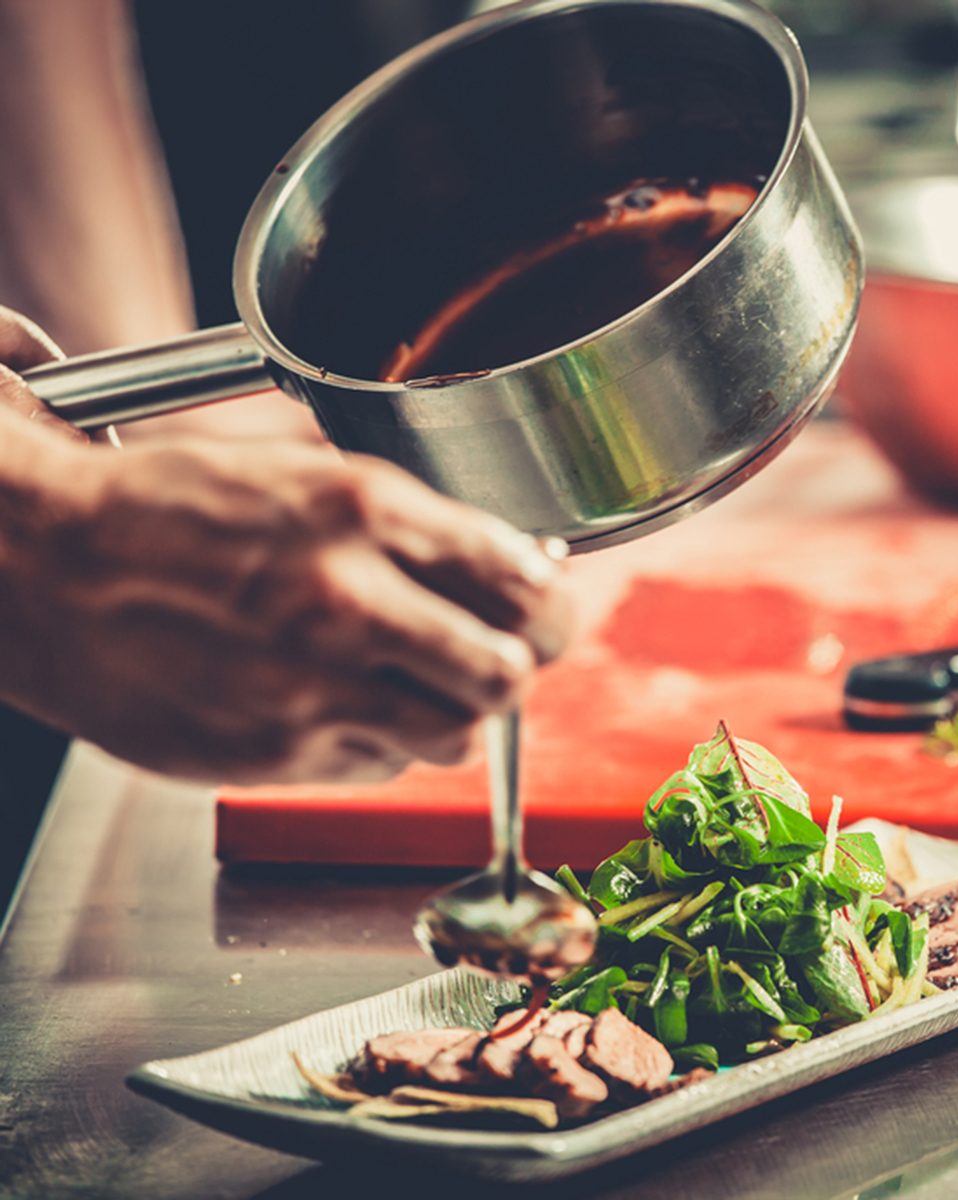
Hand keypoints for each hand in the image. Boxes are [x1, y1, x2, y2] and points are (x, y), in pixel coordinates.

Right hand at [0, 324, 572, 783]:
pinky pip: (381, 766)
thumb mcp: (308, 479)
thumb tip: (509, 573)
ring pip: (456, 736)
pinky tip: (338, 702)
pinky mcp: (276, 754)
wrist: (47, 570)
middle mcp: (346, 602)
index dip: (551, 604)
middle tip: (499, 656)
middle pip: (508, 673)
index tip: (545, 611)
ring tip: (413, 682)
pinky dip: (381, 741)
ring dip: (452, 713)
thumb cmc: (174, 513)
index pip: (520, 581)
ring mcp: (310, 688)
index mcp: (363, 512)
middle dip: (516, 666)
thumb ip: (416, 530)